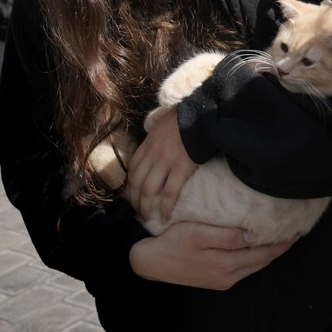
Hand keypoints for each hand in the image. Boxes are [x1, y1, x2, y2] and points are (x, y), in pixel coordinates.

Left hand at [126, 107, 196, 222]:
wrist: (201, 114)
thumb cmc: (184, 118)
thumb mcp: (161, 125)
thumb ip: (155, 138)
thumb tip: (154, 145)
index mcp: (147, 146)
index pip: (132, 171)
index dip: (130, 188)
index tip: (133, 198)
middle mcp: (152, 155)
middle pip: (137, 184)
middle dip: (136, 201)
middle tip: (139, 213)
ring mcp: (166, 162)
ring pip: (149, 191)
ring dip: (147, 207)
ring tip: (149, 218)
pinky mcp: (182, 168)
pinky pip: (170, 192)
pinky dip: (166, 207)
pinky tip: (165, 216)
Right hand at [129, 222, 294, 289]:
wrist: (149, 262)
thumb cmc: (172, 242)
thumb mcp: (198, 234)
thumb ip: (226, 236)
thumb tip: (252, 236)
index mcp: (226, 265)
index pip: (262, 254)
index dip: (281, 244)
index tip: (296, 232)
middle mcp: (228, 276)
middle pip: (261, 262)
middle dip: (279, 250)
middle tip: (295, 235)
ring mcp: (222, 281)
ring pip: (253, 267)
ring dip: (268, 255)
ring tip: (282, 241)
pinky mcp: (216, 280)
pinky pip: (242, 269)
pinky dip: (254, 260)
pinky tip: (257, 249)